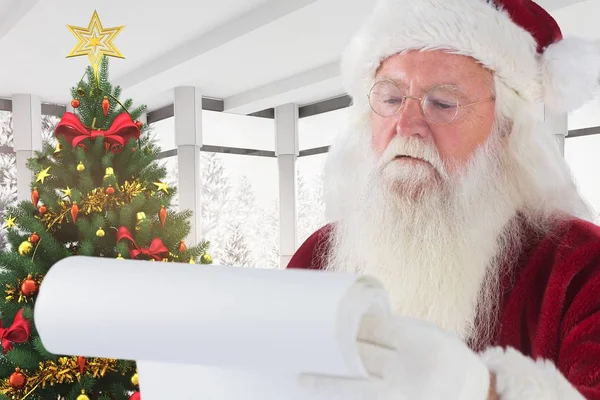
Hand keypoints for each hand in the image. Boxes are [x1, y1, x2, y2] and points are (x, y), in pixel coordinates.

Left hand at [299, 314, 491, 398]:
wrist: (476, 396)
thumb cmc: (449, 362)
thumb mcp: (432, 335)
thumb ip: (399, 331)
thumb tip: (359, 323)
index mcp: (421, 342)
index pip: (376, 329)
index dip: (352, 324)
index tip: (333, 320)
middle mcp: (410, 368)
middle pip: (362, 354)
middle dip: (337, 347)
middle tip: (312, 340)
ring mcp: (402, 394)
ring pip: (356, 386)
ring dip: (328, 381)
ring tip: (304, 377)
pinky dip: (346, 398)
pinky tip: (326, 396)